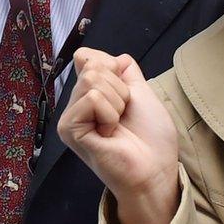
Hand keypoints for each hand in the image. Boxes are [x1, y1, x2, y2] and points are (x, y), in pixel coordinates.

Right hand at [58, 48, 179, 223]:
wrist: (155, 167)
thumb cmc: (151, 134)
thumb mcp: (141, 91)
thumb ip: (125, 71)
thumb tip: (110, 56)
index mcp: (91, 93)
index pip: (87, 56)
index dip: (112, 65)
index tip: (126, 91)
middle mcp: (76, 104)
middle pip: (93, 66)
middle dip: (120, 87)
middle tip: (124, 114)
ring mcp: (70, 117)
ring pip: (93, 80)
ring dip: (118, 101)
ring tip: (117, 125)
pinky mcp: (69, 130)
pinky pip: (92, 99)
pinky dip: (110, 113)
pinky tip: (109, 133)